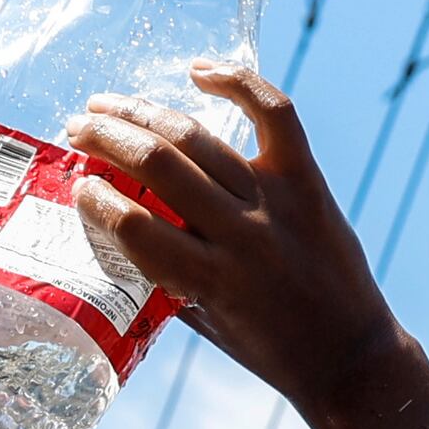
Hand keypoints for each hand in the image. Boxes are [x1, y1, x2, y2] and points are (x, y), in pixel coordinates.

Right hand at [67, 61, 412, 414]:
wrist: (351, 357)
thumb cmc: (269, 350)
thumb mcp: (205, 324)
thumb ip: (164, 279)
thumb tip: (115, 231)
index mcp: (210, 282)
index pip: (134, 227)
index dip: (96, 200)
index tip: (78, 186)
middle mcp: (241, 236)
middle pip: (158, 165)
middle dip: (107, 138)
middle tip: (77, 128)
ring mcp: (275, 202)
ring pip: (198, 139)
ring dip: (143, 112)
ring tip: (107, 104)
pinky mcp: (307, 181)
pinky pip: (274, 114)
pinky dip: (237, 83)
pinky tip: (196, 71)